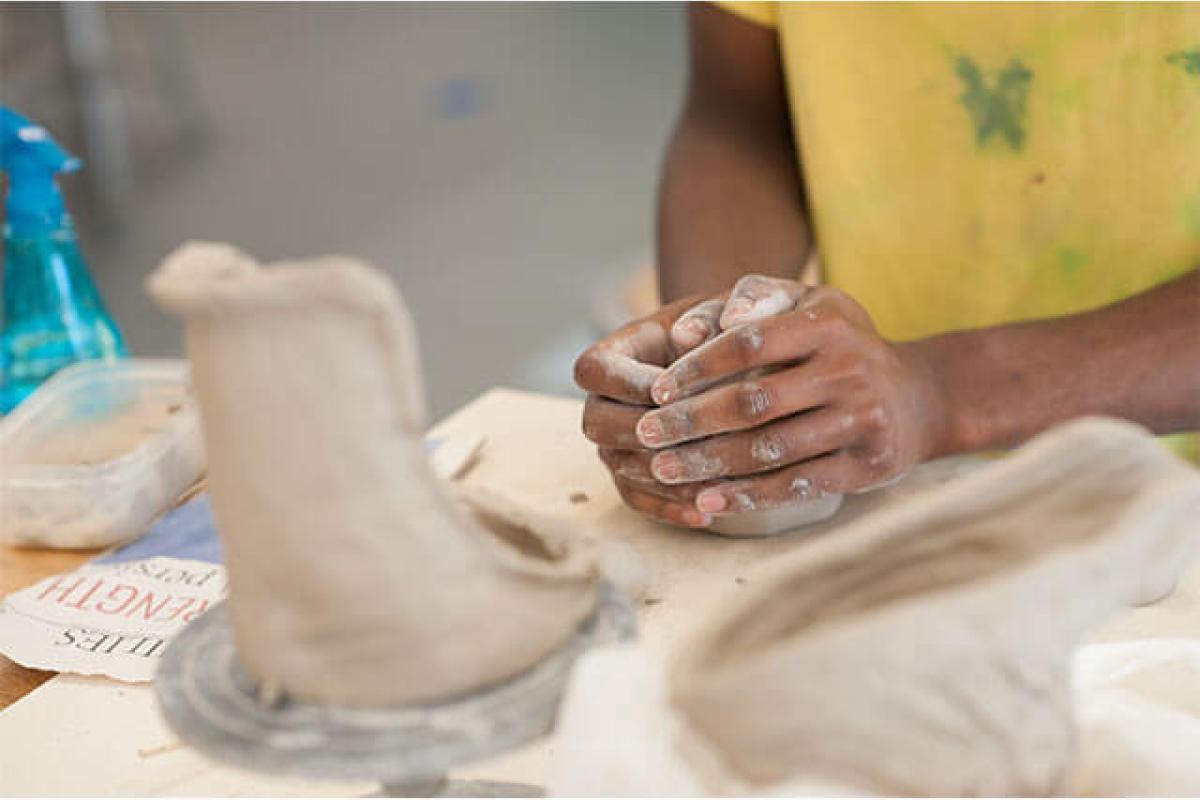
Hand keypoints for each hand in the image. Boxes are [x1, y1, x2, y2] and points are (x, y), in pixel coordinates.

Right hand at [575, 295, 729, 527]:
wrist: (741, 359)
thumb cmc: (730, 329)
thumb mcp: (725, 311)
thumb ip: (709, 316)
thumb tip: (687, 336)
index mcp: (618, 353)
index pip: (593, 369)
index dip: (624, 384)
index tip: (667, 392)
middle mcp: (607, 400)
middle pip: (596, 423)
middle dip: (638, 435)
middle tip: (684, 443)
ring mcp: (618, 440)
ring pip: (618, 465)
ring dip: (658, 476)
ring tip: (702, 484)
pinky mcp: (637, 473)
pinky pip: (639, 498)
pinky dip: (669, 508)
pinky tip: (706, 514)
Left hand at [637, 275, 946, 517]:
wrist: (920, 398)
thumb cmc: (840, 346)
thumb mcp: (810, 304)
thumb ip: (752, 299)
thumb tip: (685, 330)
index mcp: (828, 323)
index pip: (749, 342)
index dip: (697, 367)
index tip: (656, 390)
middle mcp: (849, 369)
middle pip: (753, 402)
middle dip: (691, 422)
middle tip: (647, 435)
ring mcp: (861, 420)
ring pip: (769, 449)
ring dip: (709, 464)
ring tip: (663, 470)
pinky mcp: (866, 466)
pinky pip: (795, 486)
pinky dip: (747, 497)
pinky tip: (706, 501)